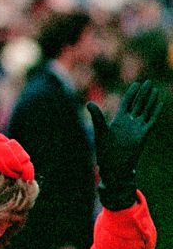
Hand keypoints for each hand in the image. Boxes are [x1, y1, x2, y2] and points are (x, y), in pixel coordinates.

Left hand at [86, 80, 162, 209]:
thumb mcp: (100, 131)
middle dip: (143, 93)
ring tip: (154, 89)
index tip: (136, 84)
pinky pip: (151, 120)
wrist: (115, 166)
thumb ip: (96, 116)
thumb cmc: (105, 151)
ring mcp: (137, 128)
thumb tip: (89, 102)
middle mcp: (128, 123)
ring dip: (150, 100)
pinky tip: (159, 103)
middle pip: (137, 104)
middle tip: (148, 81)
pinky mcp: (143, 135)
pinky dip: (155, 111)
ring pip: (145, 110)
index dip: (131, 94)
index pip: (126, 103)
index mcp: (118, 120)